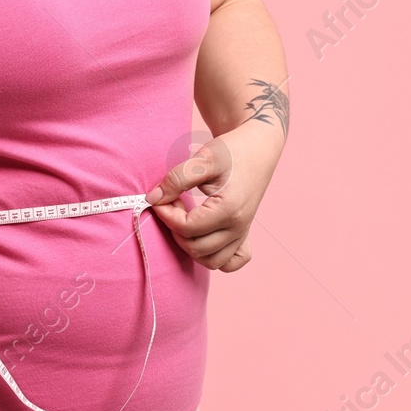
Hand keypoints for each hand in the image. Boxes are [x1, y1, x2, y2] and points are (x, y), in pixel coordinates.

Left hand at [143, 123, 282, 272]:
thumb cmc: (231, 151)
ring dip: (190, 245)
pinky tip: (203, 236)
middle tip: (174, 203)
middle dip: (175, 228)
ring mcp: (243, 233)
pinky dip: (215, 257)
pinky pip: (230, 262)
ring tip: (186, 217)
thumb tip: (153, 199)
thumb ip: (177, 179)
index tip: (159, 198)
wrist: (258, 147)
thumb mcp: (203, 158)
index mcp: (229, 210)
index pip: (187, 228)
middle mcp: (238, 227)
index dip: (166, 214)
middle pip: (195, 248)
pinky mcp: (244, 235)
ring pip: (211, 261)